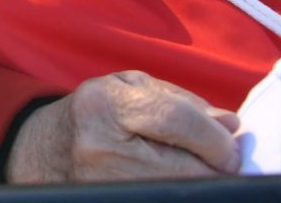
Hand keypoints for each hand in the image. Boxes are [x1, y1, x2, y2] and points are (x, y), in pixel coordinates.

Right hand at [6, 71, 240, 182]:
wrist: (48, 151)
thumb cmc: (98, 114)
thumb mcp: (131, 90)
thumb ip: (183, 103)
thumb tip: (231, 126)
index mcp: (104, 105)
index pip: (176, 121)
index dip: (215, 138)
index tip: (230, 146)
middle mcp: (99, 147)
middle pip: (185, 167)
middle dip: (215, 167)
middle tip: (222, 163)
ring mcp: (105, 184)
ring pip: (178, 190)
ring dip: (200, 183)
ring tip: (197, 169)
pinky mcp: (114, 198)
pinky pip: (167, 196)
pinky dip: (180, 190)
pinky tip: (177, 181)